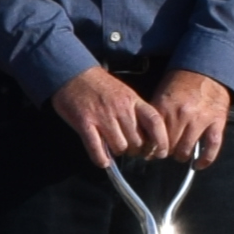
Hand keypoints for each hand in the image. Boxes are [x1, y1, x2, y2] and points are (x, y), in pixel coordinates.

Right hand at [48, 65, 164, 161]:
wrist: (73, 73)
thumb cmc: (100, 86)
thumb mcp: (125, 93)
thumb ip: (135, 112)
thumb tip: (146, 137)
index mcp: (133, 101)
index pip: (155, 123)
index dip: (161, 141)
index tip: (159, 153)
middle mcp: (120, 109)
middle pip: (137, 141)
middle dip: (134, 150)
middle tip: (128, 149)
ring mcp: (102, 116)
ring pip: (119, 147)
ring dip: (116, 152)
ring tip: (111, 147)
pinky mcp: (85, 123)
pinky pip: (97, 149)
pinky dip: (101, 159)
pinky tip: (102, 159)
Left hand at [150, 69, 233, 164]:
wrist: (206, 69)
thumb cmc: (181, 82)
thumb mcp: (161, 93)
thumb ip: (155, 114)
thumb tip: (145, 138)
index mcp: (165, 107)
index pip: (154, 137)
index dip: (151, 147)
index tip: (150, 152)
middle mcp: (182, 115)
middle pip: (169, 146)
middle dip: (166, 152)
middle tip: (166, 152)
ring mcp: (201, 119)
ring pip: (187, 149)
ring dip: (182, 155)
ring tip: (181, 154)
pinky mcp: (217, 122)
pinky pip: (212, 147)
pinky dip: (205, 159)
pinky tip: (198, 165)